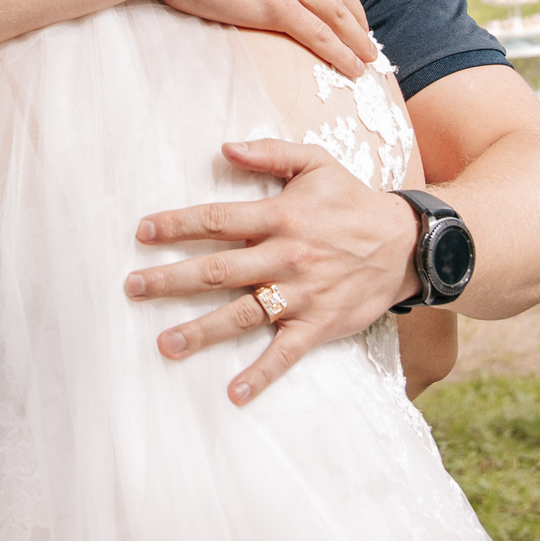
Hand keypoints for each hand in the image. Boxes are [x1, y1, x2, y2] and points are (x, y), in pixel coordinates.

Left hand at [125, 139, 418, 405]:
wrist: (407, 244)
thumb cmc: (352, 202)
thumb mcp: (317, 163)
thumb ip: (270, 152)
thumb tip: (224, 147)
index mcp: (280, 216)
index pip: (217, 220)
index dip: (177, 225)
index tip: (142, 232)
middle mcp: (285, 257)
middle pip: (217, 270)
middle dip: (171, 280)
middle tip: (132, 288)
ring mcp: (301, 295)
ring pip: (242, 315)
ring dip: (202, 331)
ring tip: (165, 343)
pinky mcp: (318, 325)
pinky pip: (285, 354)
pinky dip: (261, 375)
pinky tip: (235, 393)